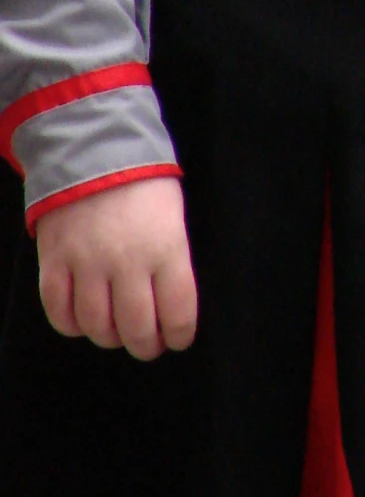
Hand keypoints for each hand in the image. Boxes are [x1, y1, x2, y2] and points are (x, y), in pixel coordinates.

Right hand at [36, 175, 197, 360]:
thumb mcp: (173, 219)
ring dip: (109, 337)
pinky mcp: (54, 263)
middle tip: (148, 345)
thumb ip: (172, 262)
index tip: (177, 339)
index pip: (179, 312)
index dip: (180, 335)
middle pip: (137, 328)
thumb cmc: (144, 185)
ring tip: (117, 331)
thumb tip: (170, 307)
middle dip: (146, 346)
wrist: (95, 150)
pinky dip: (72, 325)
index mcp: (167, 249)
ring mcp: (88, 264)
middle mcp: (128, 262)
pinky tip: (83, 319)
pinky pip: (59, 313)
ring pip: (97, 327)